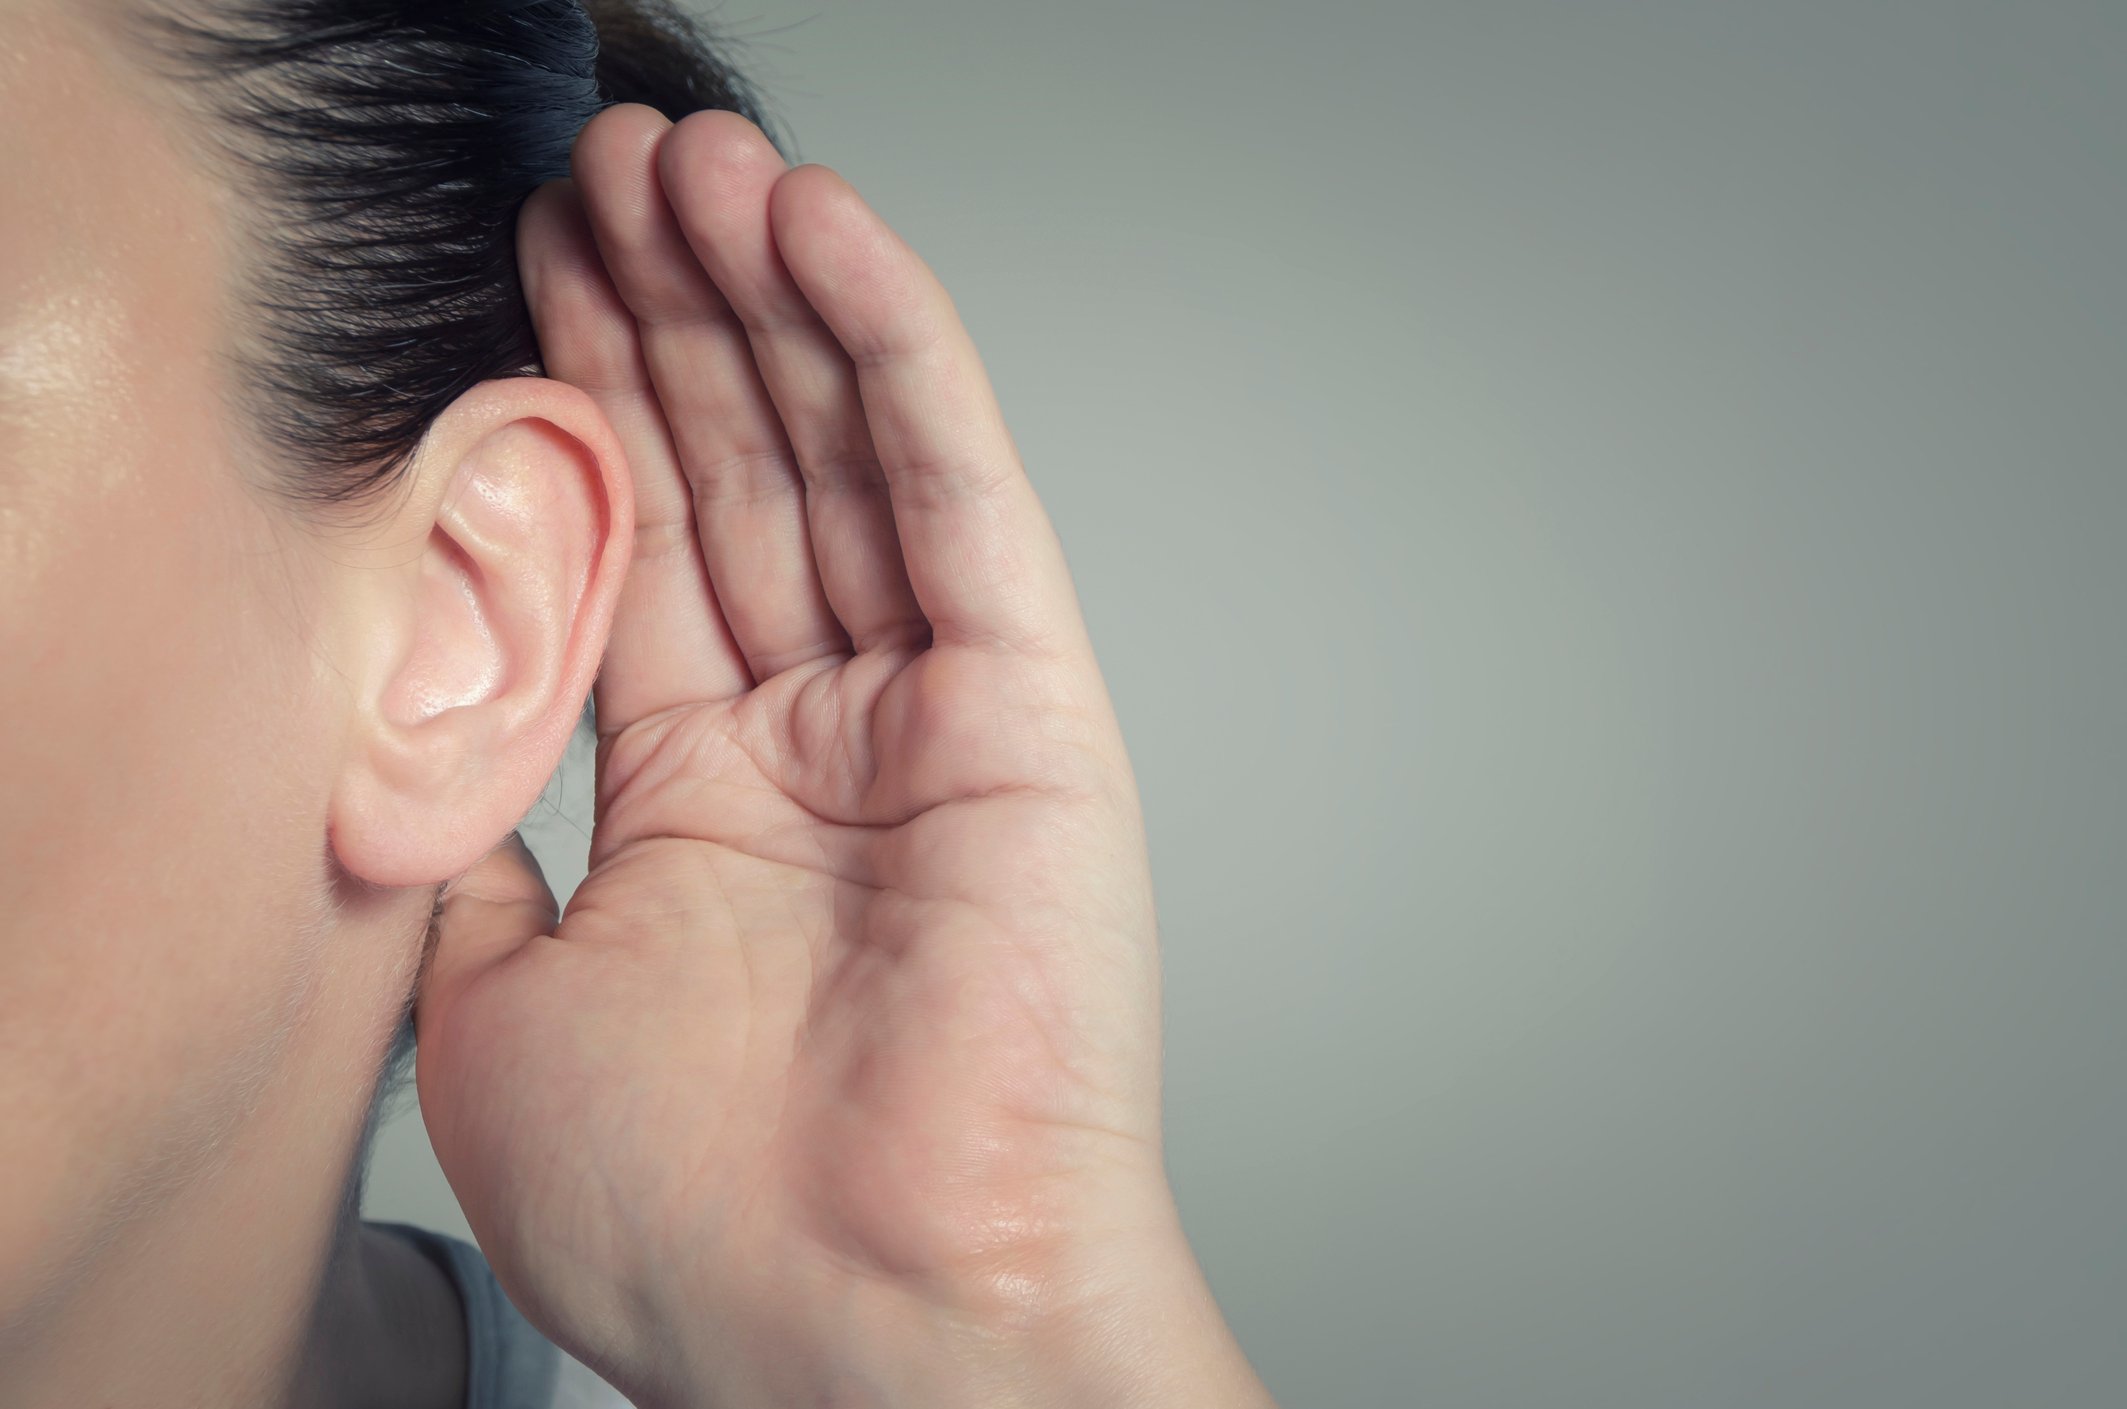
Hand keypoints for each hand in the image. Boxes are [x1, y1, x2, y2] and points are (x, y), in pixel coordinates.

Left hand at [414, 105, 1267, 1408]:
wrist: (867, 1319)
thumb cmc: (702, 1219)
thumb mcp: (493, 1010)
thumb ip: (469, 842)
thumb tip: (410, 730)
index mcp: (706, 805)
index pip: (643, 549)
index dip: (585, 401)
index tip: (529, 267)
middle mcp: (824, 739)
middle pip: (740, 471)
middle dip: (668, 311)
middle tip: (610, 165)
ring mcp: (931, 711)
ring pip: (844, 451)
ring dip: (768, 293)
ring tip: (696, 156)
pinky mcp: (1028, 705)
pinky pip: (955, 493)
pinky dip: (893, 352)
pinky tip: (822, 231)